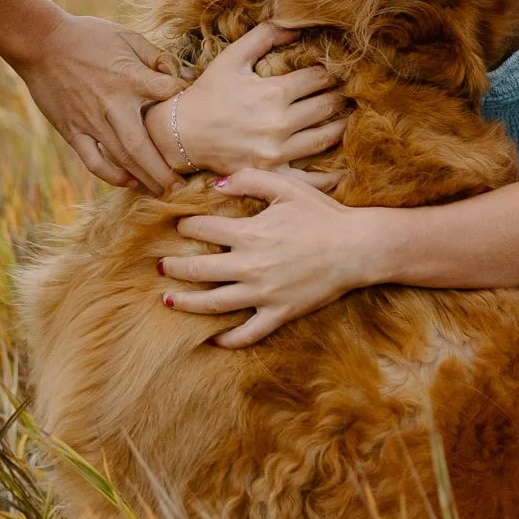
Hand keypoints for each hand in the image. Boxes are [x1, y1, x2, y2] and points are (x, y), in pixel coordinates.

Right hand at [11, 12, 182, 192]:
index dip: (186, 107)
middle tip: (181, 188)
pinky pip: (93, 161)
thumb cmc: (88, 36)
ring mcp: (91, 121)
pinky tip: (128, 182)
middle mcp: (113, 104)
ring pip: (121, 158)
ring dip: (143, 178)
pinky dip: (111, 175)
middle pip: (143, 145)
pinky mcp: (72, 131)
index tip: (200, 122)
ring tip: (162, 191)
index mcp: (130, 77)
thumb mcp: (126, 37)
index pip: (168, 96)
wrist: (41, 43)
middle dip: (164, 170)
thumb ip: (156, 57)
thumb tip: (185, 75)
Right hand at [147, 23, 347, 173]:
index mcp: (273, 92)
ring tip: (348, 116)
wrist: (181, 133)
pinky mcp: (271, 172)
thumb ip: (265, 36)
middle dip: (340, 96)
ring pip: (324, 138)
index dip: (332, 71)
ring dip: (341, 125)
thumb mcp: (232, 58)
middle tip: (349, 92)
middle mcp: (279, 123)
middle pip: (326, 106)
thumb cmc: (207, 93)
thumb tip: (297, 24)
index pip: (318, 78)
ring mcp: (277, 151)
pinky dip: (328, 177)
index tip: (339, 69)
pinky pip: (307, 179)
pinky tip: (344, 171)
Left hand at [162, 170, 387, 345]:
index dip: (186, 227)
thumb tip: (216, 185)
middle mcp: (250, 266)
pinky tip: (212, 338)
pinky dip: (227, 339)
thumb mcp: (286, 186)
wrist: (357, 247)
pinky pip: (247, 334)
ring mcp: (263, 294)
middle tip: (161, 266)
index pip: (202, 230)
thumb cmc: (322, 214)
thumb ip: (249, 179)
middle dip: (174, 267)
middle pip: (198, 270)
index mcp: (249, 234)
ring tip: (168, 301)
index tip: (180, 227)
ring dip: (186, 303)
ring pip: (213, 305)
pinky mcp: (278, 314)